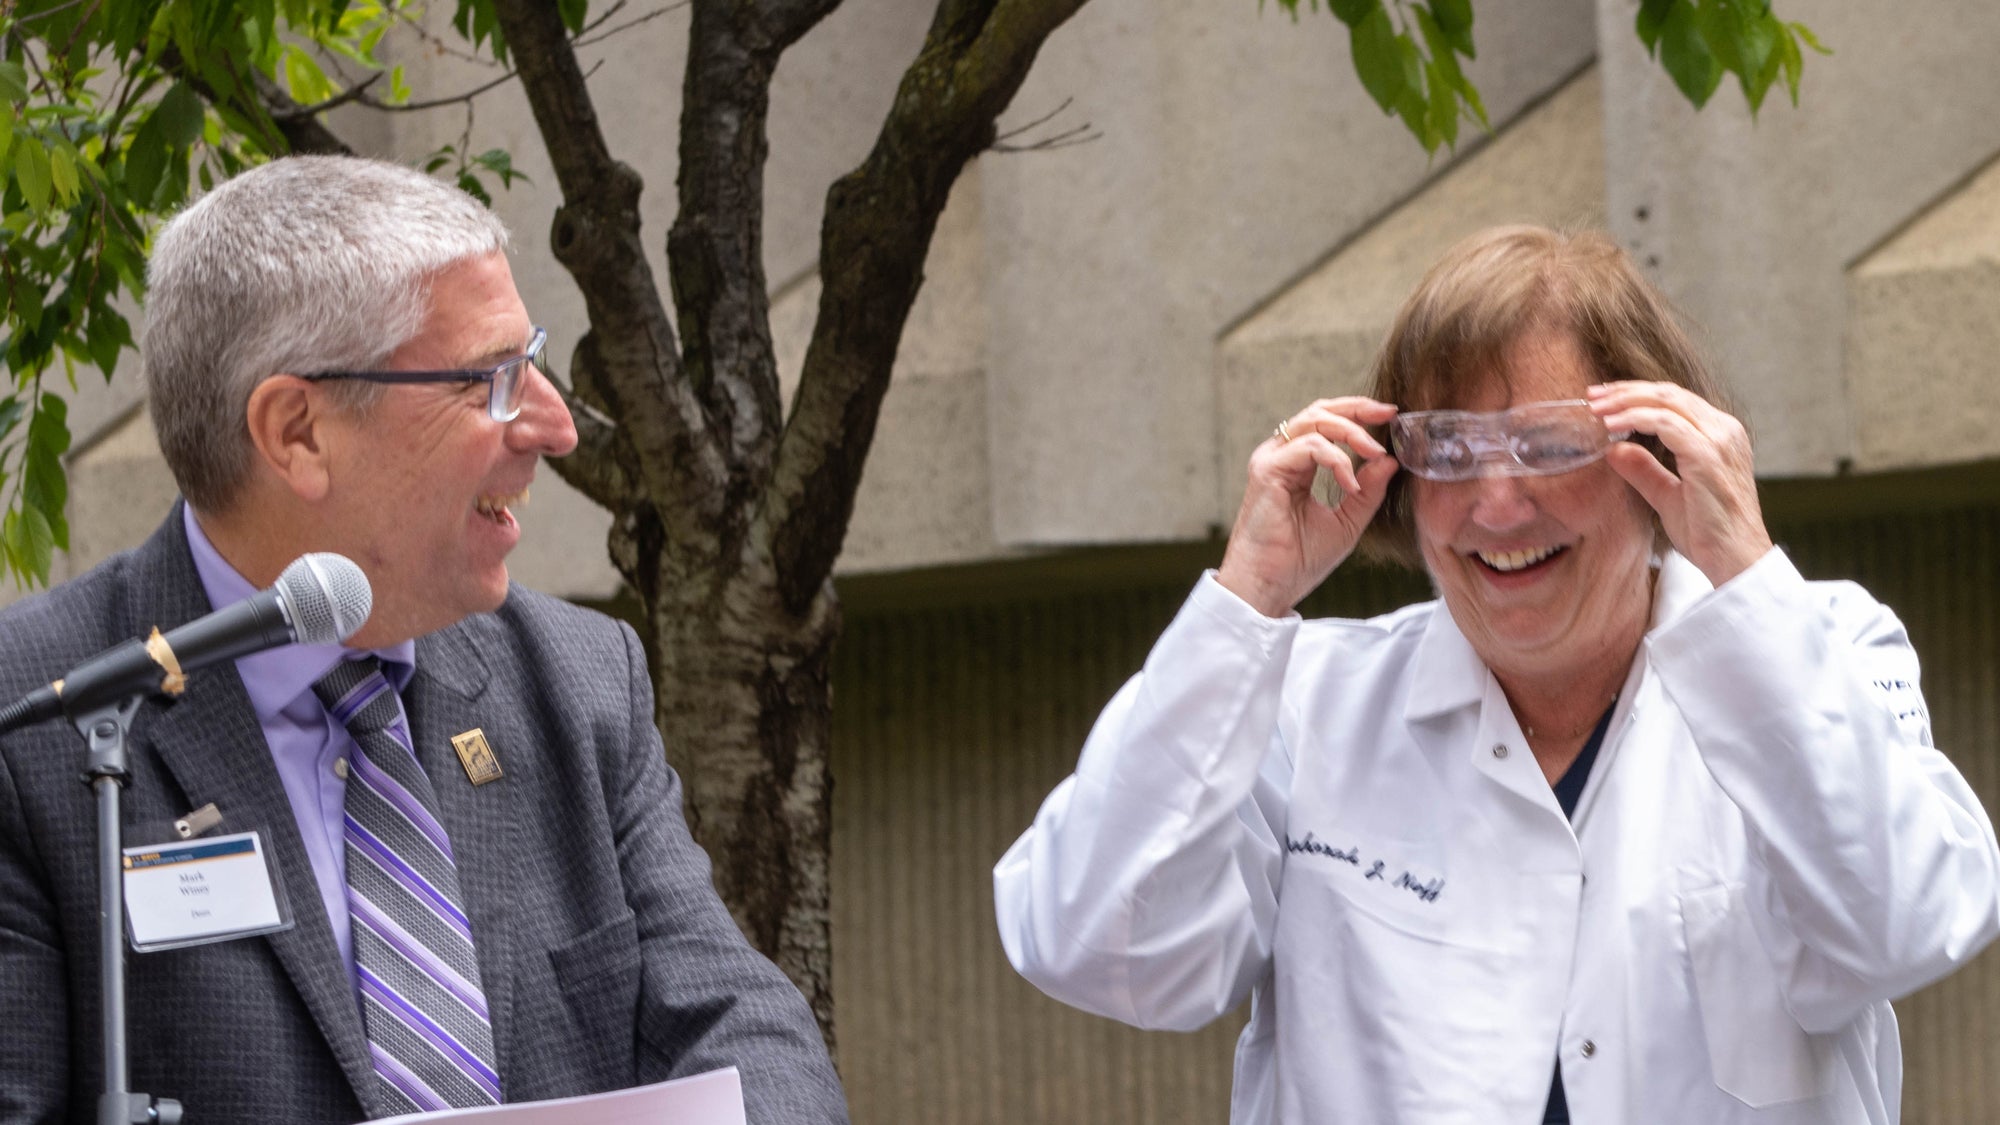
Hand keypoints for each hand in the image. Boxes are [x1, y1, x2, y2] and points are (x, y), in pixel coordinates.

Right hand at [1216, 398, 1400, 616]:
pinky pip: (1309, 446)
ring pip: (1314, 421)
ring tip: (1375, 454)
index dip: (1358, 414)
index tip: (1390, 416)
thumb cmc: (1299, 561)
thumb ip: (1367, 491)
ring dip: (1351, 433)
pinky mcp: (1267, 471)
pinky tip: (1351, 485)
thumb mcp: (1347, 522)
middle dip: (1357, 409)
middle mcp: (1281, 456)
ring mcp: (1271, 461)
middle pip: (1319, 411)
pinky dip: (1337, 460)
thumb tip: (1389, 461)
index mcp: (1296, 465)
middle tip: (1388, 415)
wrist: (1270, 586)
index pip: (1326, 423)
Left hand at [1588, 381, 1772, 586]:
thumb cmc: (1708, 533)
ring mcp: (1719, 439)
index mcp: (1720, 435)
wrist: (1734, 559)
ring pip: (1666, 402)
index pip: (1675, 400)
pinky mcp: (1707, 454)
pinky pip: (1665, 423)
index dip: (1636, 394)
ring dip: (1625, 401)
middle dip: (1626, 391)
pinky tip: (1610, 425)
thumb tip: (1613, 448)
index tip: (1603, 399)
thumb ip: (1644, 470)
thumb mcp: (1667, 496)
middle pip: (1669, 393)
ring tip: (1596, 408)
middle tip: (1592, 395)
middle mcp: (1724, 430)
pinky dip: (1634, 418)